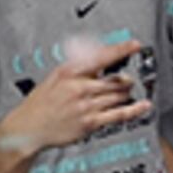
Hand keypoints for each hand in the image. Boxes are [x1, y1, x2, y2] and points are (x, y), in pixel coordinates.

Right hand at [0, 41, 156, 158]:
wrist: (28, 127)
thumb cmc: (41, 102)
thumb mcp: (55, 77)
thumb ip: (78, 69)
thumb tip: (98, 58)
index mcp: (69, 72)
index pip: (100, 57)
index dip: (121, 50)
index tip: (135, 45)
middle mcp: (79, 88)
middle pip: (114, 80)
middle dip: (126, 79)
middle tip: (131, 78)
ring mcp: (86, 106)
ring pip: (118, 96)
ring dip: (127, 93)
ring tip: (129, 90)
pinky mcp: (90, 123)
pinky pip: (119, 114)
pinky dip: (134, 109)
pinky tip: (143, 105)